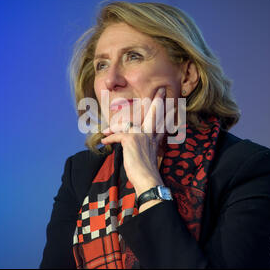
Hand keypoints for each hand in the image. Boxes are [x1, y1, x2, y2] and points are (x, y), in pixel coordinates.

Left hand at [101, 87, 167, 207]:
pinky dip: (109, 138)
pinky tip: (104, 142)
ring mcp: (140, 135)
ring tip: (104, 131)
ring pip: (126, 124)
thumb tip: (139, 142)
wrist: (147, 180)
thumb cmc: (145, 172)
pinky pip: (117, 135)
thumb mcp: (149, 156)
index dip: (162, 111)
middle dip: (157, 101)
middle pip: (154, 115)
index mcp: (154, 139)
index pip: (159, 122)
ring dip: (112, 128)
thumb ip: (147, 146)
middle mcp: (149, 135)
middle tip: (160, 90)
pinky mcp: (130, 139)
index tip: (165, 100)